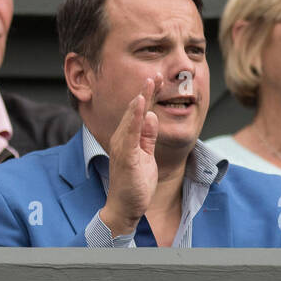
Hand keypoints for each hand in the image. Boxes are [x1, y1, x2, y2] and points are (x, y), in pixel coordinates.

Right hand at [99, 77, 159, 236]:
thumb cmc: (134, 184)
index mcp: (129, 137)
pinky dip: (134, 118)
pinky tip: (141, 106)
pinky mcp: (126, 156)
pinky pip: (130, 134)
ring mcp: (123, 146)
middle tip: (156, 73)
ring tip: (149, 83)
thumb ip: (147, 136)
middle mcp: (123, 138)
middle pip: (135, 109)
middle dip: (146, 90)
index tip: (157, 78)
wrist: (125, 207)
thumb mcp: (146, 155)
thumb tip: (151, 116)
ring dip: (141, 99)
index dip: (148, 94)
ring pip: (131, 117)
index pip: (139, 111)